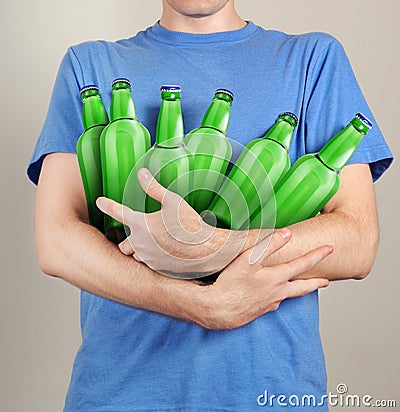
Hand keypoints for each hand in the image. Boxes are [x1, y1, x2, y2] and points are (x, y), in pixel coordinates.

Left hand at [96, 169, 257, 277]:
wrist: (206, 250)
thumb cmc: (191, 225)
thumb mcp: (174, 201)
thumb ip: (154, 188)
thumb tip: (141, 173)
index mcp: (141, 224)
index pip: (117, 212)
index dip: (106, 205)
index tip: (100, 201)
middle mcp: (140, 243)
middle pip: (122, 244)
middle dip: (128, 239)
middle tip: (143, 233)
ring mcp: (147, 258)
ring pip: (135, 255)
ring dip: (140, 249)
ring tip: (157, 243)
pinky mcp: (156, 268)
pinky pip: (147, 263)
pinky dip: (151, 257)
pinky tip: (165, 251)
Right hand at [198, 229, 332, 329]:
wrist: (217, 309)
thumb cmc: (231, 284)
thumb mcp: (248, 260)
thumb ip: (268, 245)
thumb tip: (287, 233)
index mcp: (276, 279)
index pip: (302, 265)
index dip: (317, 255)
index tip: (330, 249)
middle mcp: (277, 293)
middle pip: (302, 288)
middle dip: (316, 283)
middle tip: (326, 282)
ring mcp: (268, 304)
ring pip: (289, 296)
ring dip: (298, 291)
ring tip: (300, 287)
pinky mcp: (259, 312)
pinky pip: (274, 303)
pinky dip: (279, 298)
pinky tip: (273, 297)